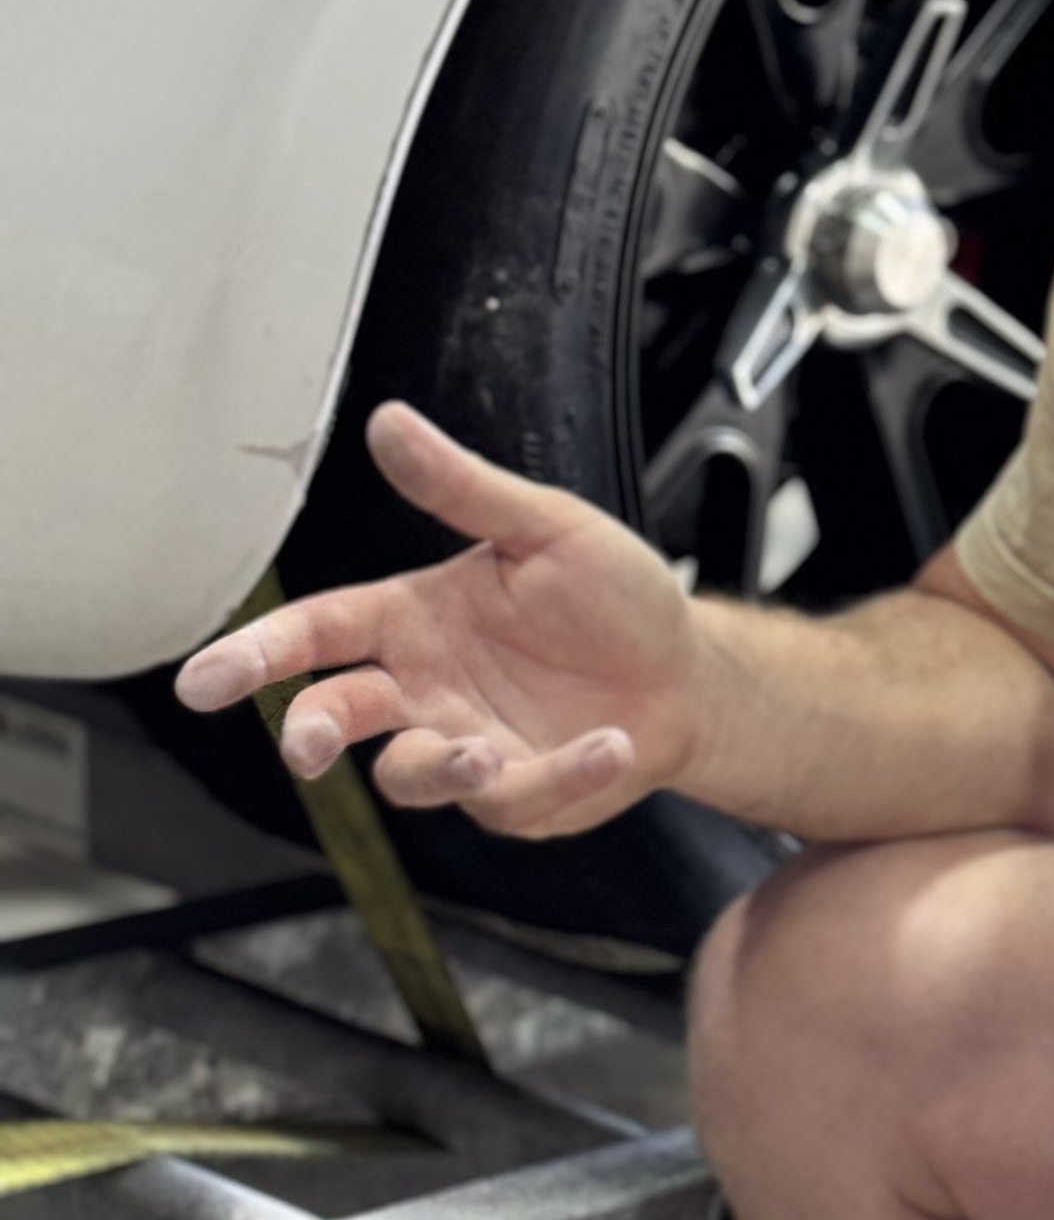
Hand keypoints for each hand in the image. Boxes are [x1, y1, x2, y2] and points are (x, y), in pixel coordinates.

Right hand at [175, 403, 706, 835]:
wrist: (685, 670)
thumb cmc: (612, 596)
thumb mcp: (545, 528)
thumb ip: (463, 488)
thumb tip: (388, 422)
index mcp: (413, 621)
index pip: (318, 634)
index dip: (258, 655)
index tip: (203, 682)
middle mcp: (426, 689)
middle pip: (340, 715)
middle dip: (313, 732)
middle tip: (307, 747)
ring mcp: (467, 745)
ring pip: (413, 774)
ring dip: (439, 767)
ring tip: (485, 753)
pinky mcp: (519, 795)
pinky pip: (519, 796)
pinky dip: (563, 775)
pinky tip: (611, 744)